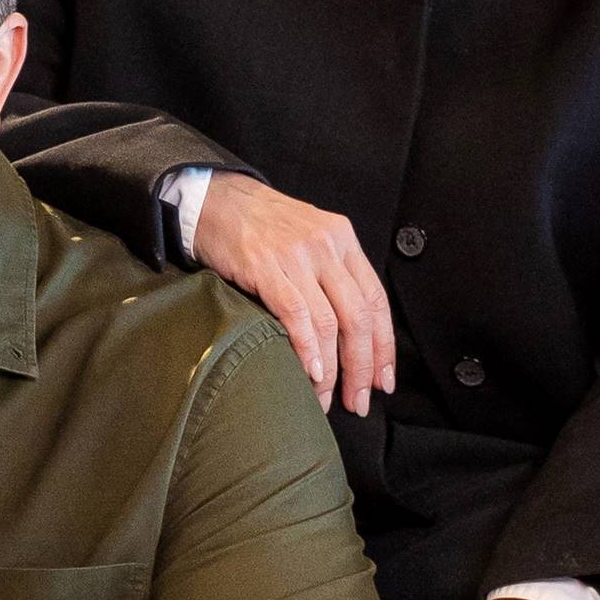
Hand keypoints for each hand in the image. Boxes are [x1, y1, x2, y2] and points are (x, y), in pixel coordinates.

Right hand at [191, 173, 395, 417]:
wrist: (216, 199)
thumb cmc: (261, 226)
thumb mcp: (310, 239)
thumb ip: (333, 274)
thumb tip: (350, 333)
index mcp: (344, 240)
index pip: (376, 300)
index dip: (383, 346)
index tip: (383, 380)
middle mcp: (327, 247)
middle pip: (358, 318)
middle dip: (361, 367)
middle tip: (358, 401)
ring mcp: (297, 256)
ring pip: (330, 323)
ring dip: (332, 369)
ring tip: (327, 398)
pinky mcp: (266, 267)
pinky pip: (296, 315)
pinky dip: (307, 349)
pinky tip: (310, 373)